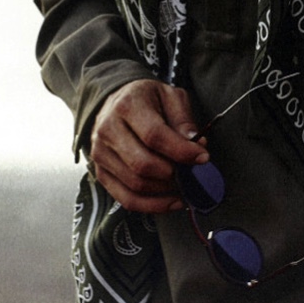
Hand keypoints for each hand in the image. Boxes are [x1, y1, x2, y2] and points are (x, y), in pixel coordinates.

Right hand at [88, 79, 208, 212]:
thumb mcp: (170, 96)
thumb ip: (183, 119)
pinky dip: (152, 206)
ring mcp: (100, 154)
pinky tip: (172, 201)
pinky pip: (126, 199)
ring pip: (135, 184)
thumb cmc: (148, 99)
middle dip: (173, 174)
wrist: (115, 101)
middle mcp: (108, 130)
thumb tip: (197, 144)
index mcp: (127, 106)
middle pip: (142, 164)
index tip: (202, 157)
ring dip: (165, 191)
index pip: (154, 135)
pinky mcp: (101, 173)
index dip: (181, 151)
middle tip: (193, 173)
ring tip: (185, 185)